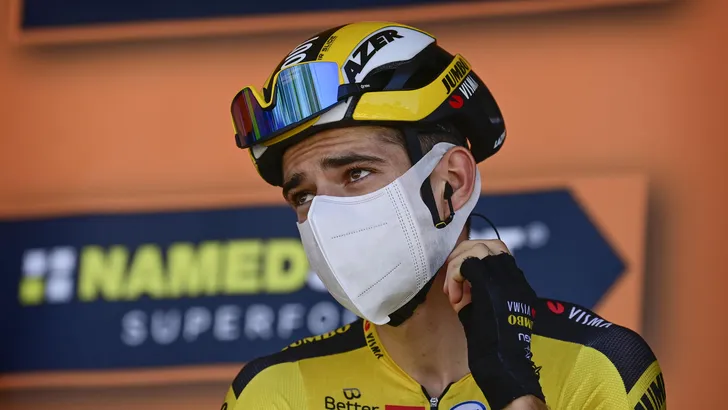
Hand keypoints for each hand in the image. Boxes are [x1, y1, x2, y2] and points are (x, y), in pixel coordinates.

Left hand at [443, 240, 544, 408]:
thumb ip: (473, 287)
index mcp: (513, 280)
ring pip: (478, 249)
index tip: (457, 278)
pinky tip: (454, 295)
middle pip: (487, 243)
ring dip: (457, 265)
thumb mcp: (480, 307)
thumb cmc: (490, 340)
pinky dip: (456, 274)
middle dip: (461, 255)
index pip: (495, 249)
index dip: (470, 256)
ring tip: (452, 291)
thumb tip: (457, 274)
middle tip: (451, 281)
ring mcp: (506, 280)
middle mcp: (514, 277)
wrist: (501, 362)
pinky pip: (471, 263)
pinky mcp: (494, 288)